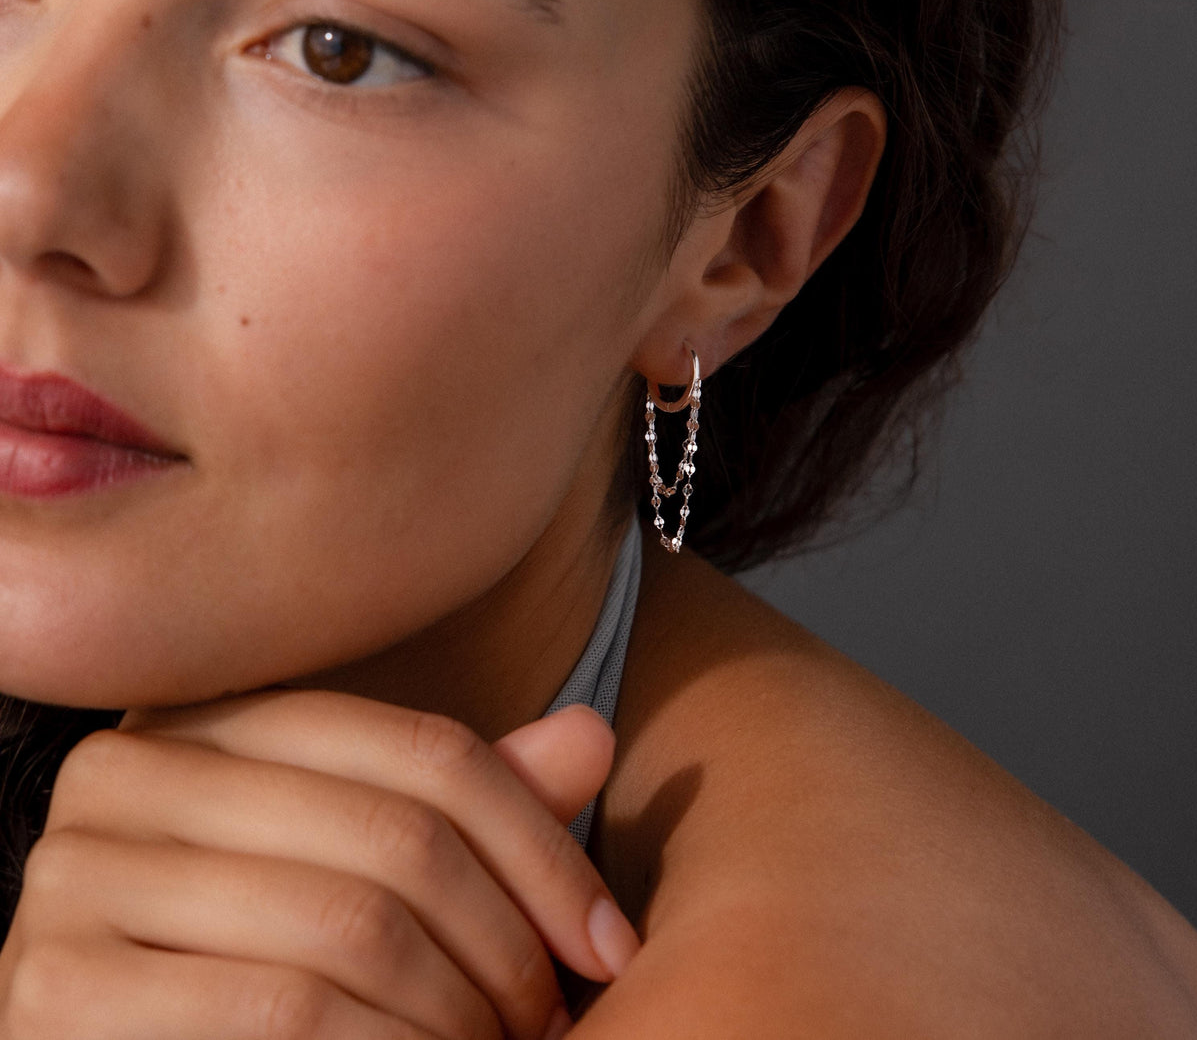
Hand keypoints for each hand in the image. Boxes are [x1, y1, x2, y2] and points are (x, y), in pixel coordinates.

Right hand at [0, 692, 639, 1038]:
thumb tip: (592, 736)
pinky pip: (284, 1012)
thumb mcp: (361, 859)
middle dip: (508, 941)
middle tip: (558, 1010)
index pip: (426, 751)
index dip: (541, 846)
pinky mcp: (55, 991)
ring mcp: (76, 877)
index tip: (608, 938)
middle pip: (397, 834)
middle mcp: (128, 773)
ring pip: (351, 924)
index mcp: (213, 719)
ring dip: (459, 1008)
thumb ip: (463, 804)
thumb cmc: (265, 950)